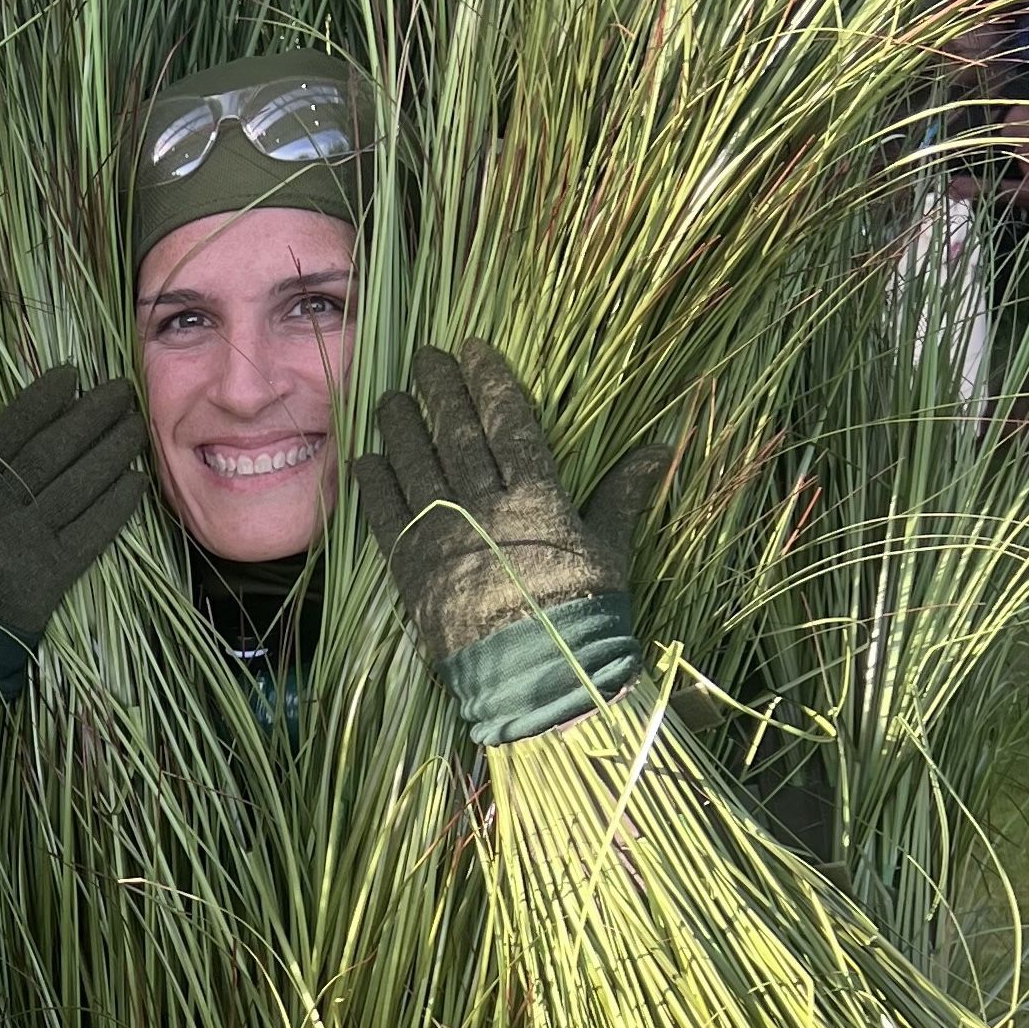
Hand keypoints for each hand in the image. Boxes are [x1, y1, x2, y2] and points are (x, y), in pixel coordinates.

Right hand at [0, 367, 145, 700]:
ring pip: (76, 488)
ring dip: (110, 454)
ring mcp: (29, 544)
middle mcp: (1, 511)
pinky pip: (91, 535)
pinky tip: (137, 482)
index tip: (69, 375)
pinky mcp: (53, 576)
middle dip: (88, 418)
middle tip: (121, 389)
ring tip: (136, 426)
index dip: (40, 403)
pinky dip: (116, 508)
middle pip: (51, 455)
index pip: (7, 436)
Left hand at [349, 343, 663, 745]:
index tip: (473, 349)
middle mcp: (484, 506)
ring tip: (390, 397)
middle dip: (440, 390)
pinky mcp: (410, 567)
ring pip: (415, 465)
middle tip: (424, 357)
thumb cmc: (582, 614)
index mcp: (537, 497)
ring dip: (400, 427)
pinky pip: (385, 515)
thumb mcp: (611, 549)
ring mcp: (442, 535)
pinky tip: (365, 457)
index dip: (489, 381)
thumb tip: (663, 446)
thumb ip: (625, 492)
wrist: (536, 678)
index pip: (509, 422)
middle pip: (456, 434)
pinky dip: (374, 484)